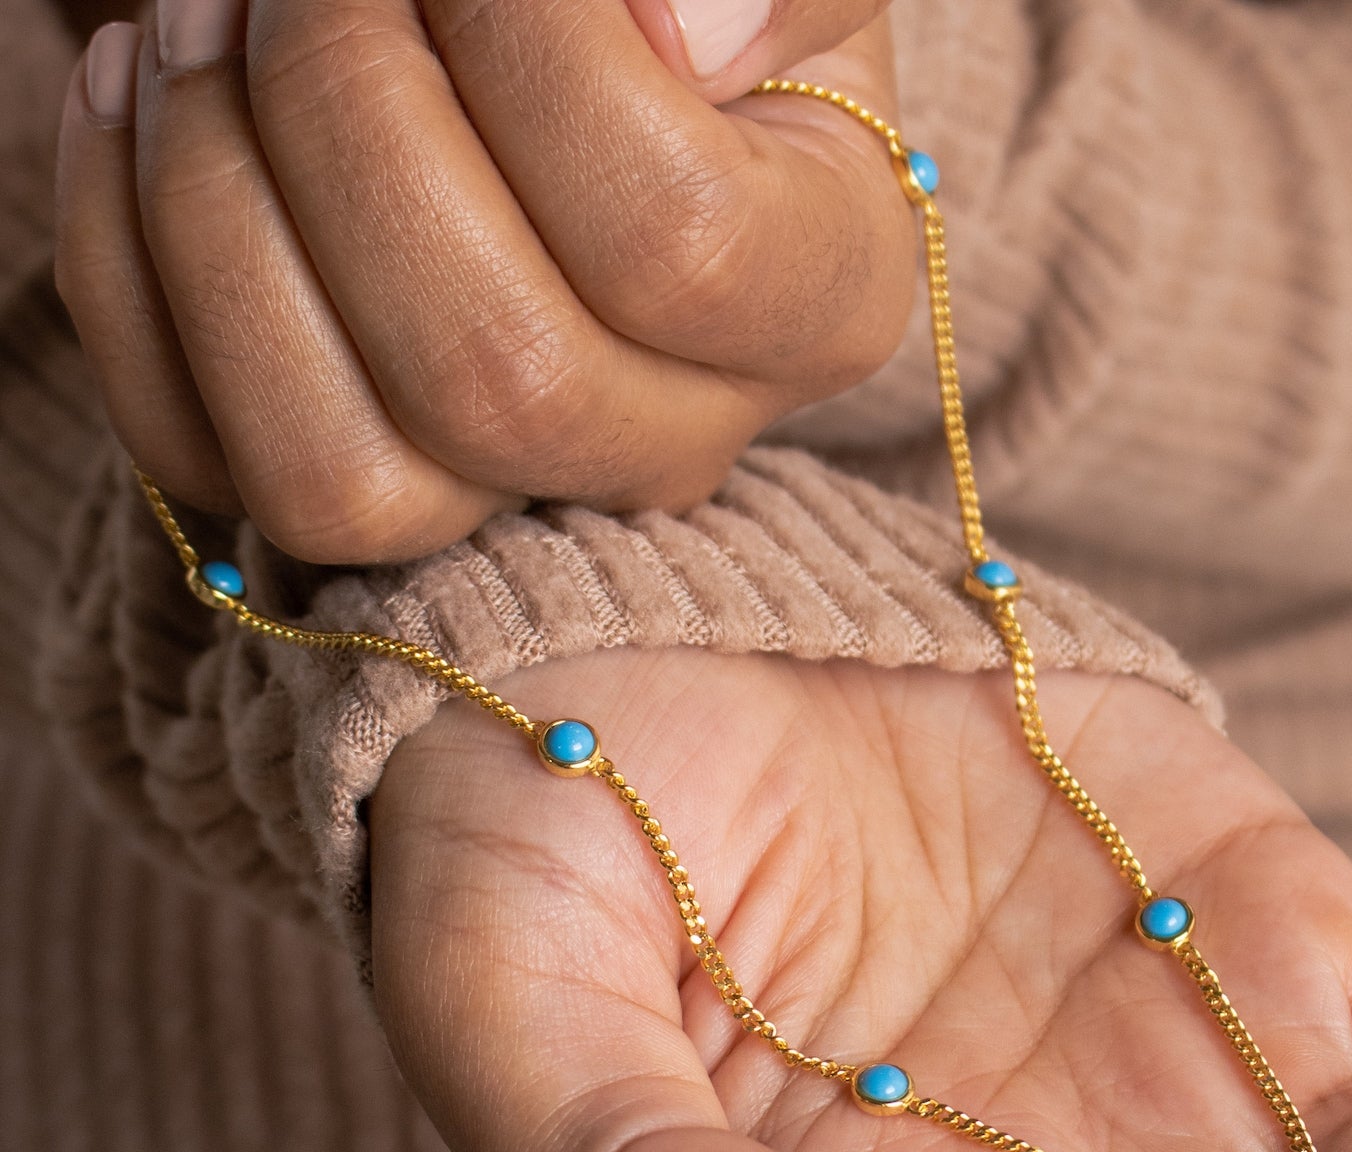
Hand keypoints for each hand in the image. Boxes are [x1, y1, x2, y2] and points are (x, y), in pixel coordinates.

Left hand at [54, 0, 911, 559]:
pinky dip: (125, 261)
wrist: (565, 55)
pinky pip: (203, 455)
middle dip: (348, 116)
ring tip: (207, 18)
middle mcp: (676, 439)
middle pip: (496, 379)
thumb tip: (668, 31)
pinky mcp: (359, 488)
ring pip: (339, 479)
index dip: (525, 49)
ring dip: (218, 207)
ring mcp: (509, 495)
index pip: (674, 243)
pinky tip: (142, 94)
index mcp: (817, 300)